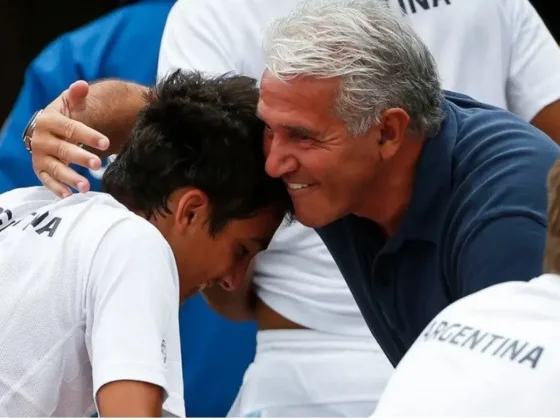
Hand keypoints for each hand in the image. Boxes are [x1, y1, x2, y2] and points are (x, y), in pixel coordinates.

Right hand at [31, 81, 109, 196]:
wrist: (47, 129)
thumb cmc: (65, 117)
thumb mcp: (71, 104)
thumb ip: (77, 96)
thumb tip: (81, 85)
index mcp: (49, 121)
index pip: (70, 128)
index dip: (88, 135)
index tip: (106, 143)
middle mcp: (41, 139)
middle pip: (63, 150)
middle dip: (81, 157)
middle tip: (98, 165)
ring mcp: (40, 156)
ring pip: (55, 168)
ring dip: (70, 178)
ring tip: (86, 187)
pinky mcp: (40, 169)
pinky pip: (47, 180)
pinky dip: (56, 189)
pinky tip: (69, 195)